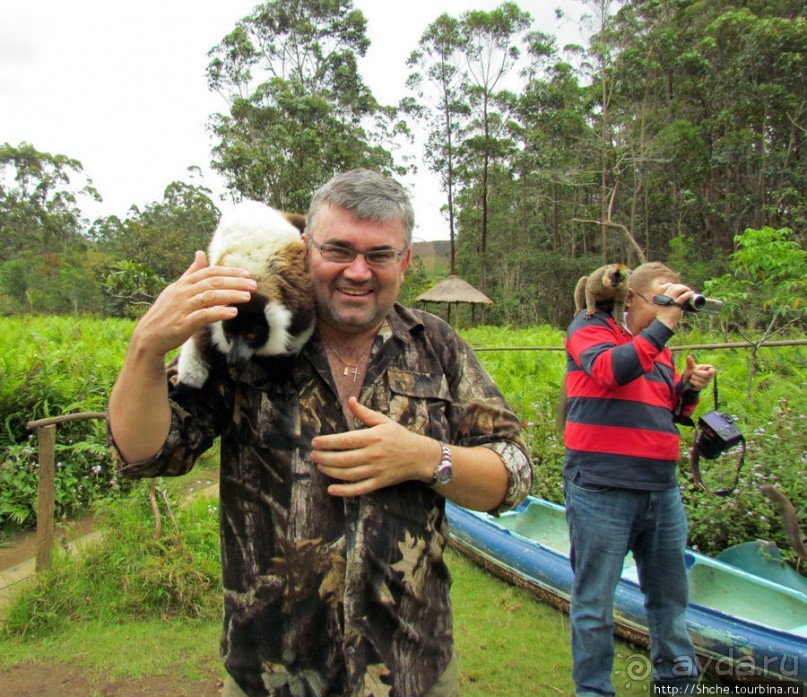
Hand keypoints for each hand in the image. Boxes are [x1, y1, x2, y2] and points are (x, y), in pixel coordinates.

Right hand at [130, 251, 256, 358]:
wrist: (148, 336)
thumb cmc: (166, 312)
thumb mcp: (177, 289)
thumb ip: (191, 272)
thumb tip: (201, 253)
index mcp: (183, 283)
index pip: (209, 272)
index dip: (229, 272)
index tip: (246, 274)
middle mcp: (183, 293)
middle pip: (212, 282)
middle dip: (235, 282)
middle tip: (253, 285)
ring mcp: (182, 308)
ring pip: (209, 297)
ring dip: (230, 295)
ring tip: (247, 297)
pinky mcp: (182, 324)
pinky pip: (203, 316)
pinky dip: (219, 312)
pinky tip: (232, 312)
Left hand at [311, 397, 438, 496]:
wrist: (419, 456)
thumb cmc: (399, 436)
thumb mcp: (383, 421)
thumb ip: (364, 413)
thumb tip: (350, 400)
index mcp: (373, 437)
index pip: (345, 440)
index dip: (327, 442)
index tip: (315, 442)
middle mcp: (373, 454)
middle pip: (343, 458)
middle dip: (324, 458)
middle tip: (313, 456)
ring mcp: (376, 470)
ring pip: (348, 474)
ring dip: (330, 471)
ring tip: (319, 466)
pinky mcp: (379, 483)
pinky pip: (359, 489)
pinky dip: (344, 491)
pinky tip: (331, 489)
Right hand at [654, 282, 694, 329]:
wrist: (664, 322)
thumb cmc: (664, 316)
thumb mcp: (662, 306)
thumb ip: (663, 302)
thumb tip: (667, 299)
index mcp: (662, 296)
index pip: (667, 286)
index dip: (674, 285)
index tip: (678, 287)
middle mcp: (665, 296)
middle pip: (673, 286)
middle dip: (681, 286)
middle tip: (686, 289)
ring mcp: (670, 300)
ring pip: (677, 289)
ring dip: (684, 288)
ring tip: (689, 290)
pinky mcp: (675, 304)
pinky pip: (683, 297)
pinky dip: (688, 294)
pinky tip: (691, 293)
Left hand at [682, 354, 715, 390]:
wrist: (686, 381)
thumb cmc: (691, 372)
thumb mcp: (690, 367)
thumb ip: (690, 362)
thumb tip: (688, 356)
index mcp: (708, 369)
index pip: (712, 369)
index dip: (712, 371)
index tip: (710, 372)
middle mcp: (709, 376)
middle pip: (706, 375)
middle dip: (697, 373)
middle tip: (693, 372)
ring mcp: (707, 382)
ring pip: (701, 380)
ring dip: (694, 377)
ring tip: (692, 376)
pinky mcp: (703, 387)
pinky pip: (698, 384)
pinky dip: (693, 381)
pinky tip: (691, 381)